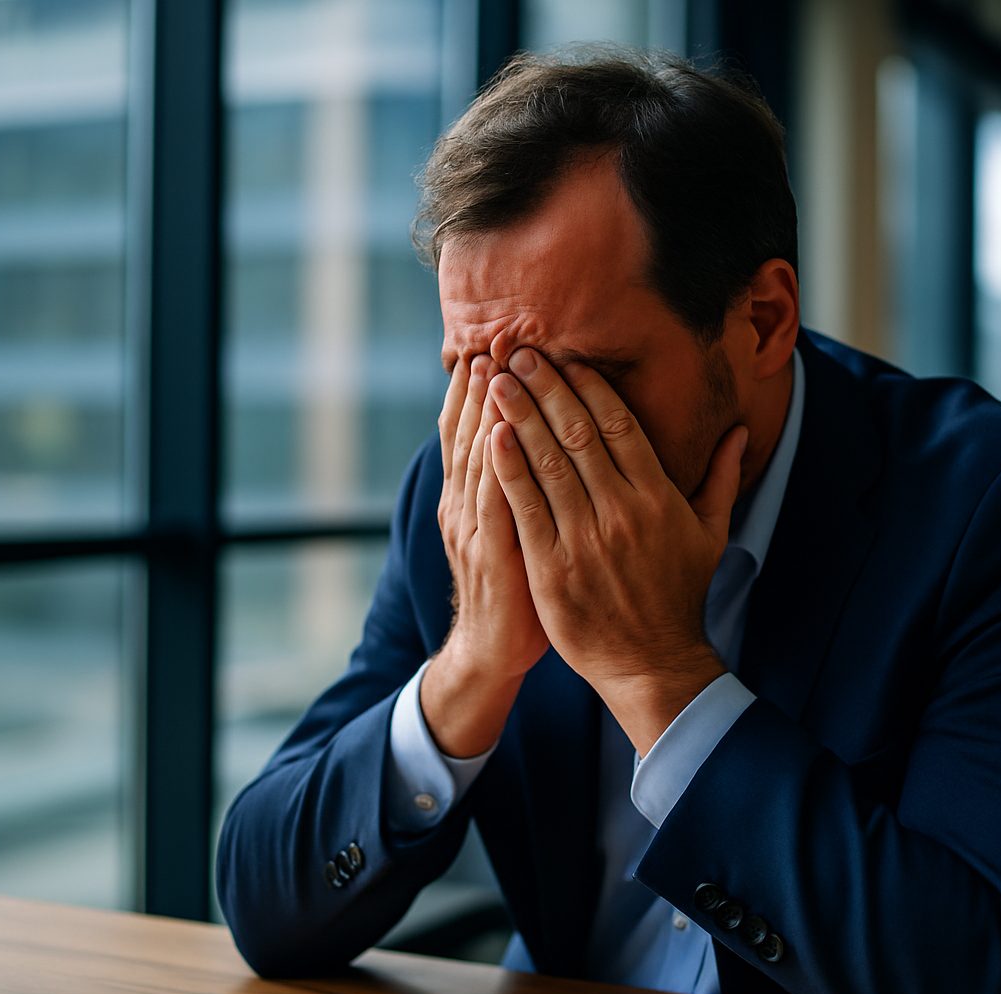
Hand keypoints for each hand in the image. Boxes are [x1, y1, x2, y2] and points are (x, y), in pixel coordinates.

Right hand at [424, 353, 549, 756]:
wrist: (495, 649)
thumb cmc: (519, 586)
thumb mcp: (518, 527)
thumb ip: (524, 482)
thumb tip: (536, 438)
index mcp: (472, 495)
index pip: (474, 429)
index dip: (480, 387)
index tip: (494, 343)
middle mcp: (464, 503)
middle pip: (468, 432)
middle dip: (479, 384)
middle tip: (491, 337)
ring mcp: (471, 527)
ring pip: (475, 457)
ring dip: (482, 410)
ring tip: (491, 366)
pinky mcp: (489, 553)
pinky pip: (491, 501)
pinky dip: (493, 464)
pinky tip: (498, 433)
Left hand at [486, 347, 746, 754]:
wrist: (652, 662)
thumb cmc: (679, 595)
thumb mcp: (711, 534)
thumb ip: (721, 477)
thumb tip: (741, 430)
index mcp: (659, 497)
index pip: (620, 426)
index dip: (590, 387)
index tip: (566, 358)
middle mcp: (622, 511)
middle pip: (579, 434)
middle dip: (547, 387)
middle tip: (521, 351)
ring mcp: (585, 539)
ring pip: (548, 463)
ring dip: (520, 415)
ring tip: (498, 379)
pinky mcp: (552, 567)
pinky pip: (527, 508)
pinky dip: (507, 468)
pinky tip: (491, 435)